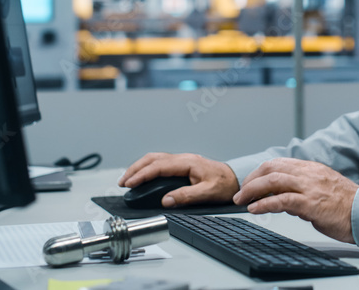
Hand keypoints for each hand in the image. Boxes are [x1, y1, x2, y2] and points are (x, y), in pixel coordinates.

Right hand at [119, 152, 238, 207]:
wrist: (236, 178)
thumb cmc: (224, 185)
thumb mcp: (207, 193)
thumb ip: (186, 196)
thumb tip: (166, 200)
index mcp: (188, 163)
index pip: (158, 166)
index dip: (142, 175)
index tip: (129, 183)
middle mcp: (183, 158)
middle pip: (153, 158)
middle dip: (135, 169)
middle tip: (123, 182)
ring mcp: (183, 160)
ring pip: (155, 158)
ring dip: (140, 167)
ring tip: (128, 179)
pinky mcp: (183, 164)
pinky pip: (161, 162)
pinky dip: (148, 167)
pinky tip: (143, 175)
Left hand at [233, 158, 358, 243]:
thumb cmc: (347, 206)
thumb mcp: (322, 192)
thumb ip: (302, 192)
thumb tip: (283, 201)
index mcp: (312, 169)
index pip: (279, 163)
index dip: (260, 172)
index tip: (250, 183)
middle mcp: (309, 174)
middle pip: (271, 168)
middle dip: (251, 180)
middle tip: (240, 193)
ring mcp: (310, 187)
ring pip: (273, 181)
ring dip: (252, 190)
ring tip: (241, 200)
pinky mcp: (311, 203)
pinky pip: (281, 200)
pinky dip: (264, 204)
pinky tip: (254, 210)